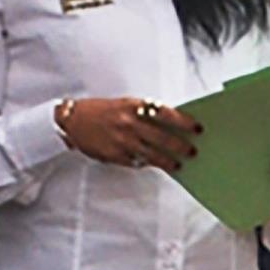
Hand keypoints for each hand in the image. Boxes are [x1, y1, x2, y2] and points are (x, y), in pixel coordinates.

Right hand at [58, 96, 198, 172]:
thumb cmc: (103, 111)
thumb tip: (172, 125)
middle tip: (192, 151)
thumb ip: (146, 113)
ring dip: (168, 161)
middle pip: (163, 138)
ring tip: (178, 164)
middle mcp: (129, 123)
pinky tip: (156, 165)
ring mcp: (122, 140)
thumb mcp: (125, 104)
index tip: (198, 128)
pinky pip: (136, 162)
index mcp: (134, 106)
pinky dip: (147, 164)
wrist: (72, 120)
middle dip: (180, 146)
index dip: (184, 122)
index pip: (166, 113)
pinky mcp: (114, 155)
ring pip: (152, 154)